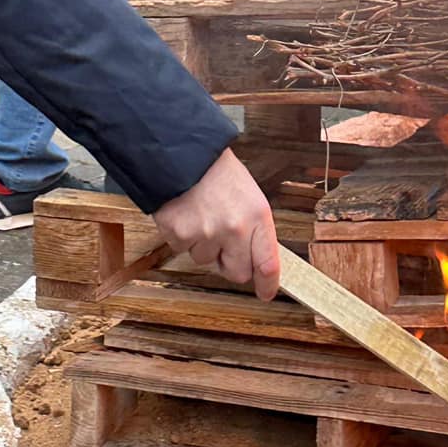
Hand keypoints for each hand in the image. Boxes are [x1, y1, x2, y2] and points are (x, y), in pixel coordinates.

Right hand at [152, 147, 280, 299]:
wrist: (184, 154)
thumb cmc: (218, 172)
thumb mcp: (249, 196)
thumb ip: (255, 228)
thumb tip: (258, 258)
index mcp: (257, 216)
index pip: (268, 264)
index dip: (268, 284)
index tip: (266, 292)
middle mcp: (234, 229)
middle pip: (237, 272)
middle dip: (231, 264)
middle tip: (225, 244)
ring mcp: (205, 234)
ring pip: (206, 261)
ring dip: (205, 246)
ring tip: (202, 216)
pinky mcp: (179, 235)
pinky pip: (183, 249)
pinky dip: (184, 236)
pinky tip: (187, 214)